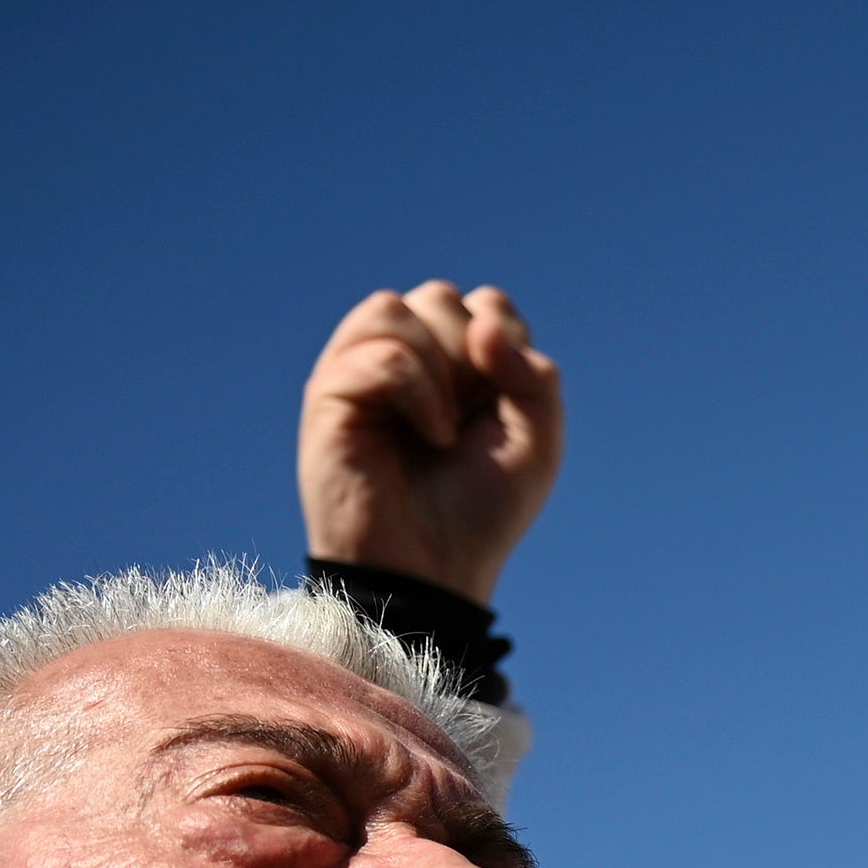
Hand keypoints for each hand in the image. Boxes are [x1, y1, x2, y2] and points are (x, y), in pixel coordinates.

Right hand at [299, 282, 566, 603]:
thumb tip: (482, 324)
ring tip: (443, 430)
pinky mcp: (330, 395)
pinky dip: (418, 390)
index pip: (486, 304)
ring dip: (437, 368)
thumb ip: (533, 373)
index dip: (507, 351)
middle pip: (439, 297)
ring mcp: (360, 374)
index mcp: (455, 366)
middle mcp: (404, 361)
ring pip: (393, 307)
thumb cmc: (480, 509)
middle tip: (468, 421)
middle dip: (471, 356)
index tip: (505, 409)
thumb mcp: (537, 440)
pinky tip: (429, 437)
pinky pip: (381, 352)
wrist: (435, 570)